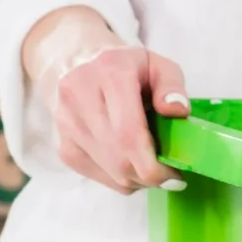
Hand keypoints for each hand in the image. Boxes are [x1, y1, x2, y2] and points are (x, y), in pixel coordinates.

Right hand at [35, 13, 188, 191]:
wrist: (79, 63)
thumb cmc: (127, 68)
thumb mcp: (158, 65)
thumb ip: (172, 85)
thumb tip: (177, 111)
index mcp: (109, 74)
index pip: (128, 134)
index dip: (152, 164)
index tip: (175, 173)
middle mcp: (80, 97)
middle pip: (119, 158)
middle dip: (148, 175)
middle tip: (169, 176)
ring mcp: (67, 124)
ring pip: (109, 171)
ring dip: (136, 179)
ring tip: (151, 166)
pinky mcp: (63, 144)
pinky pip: (97, 176)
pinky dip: (119, 179)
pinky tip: (130, 165)